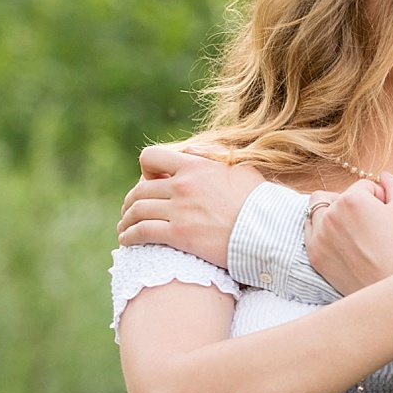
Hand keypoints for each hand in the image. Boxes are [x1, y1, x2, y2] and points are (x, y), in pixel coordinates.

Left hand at [117, 144, 265, 263]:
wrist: (267, 229)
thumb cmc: (257, 200)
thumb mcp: (237, 167)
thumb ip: (211, 156)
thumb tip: (190, 150)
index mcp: (194, 166)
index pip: (151, 156)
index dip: (146, 169)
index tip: (150, 182)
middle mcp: (182, 185)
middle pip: (140, 189)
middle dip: (131, 201)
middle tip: (130, 210)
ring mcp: (179, 210)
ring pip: (137, 211)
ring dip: (126, 220)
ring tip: (125, 228)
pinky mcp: (179, 235)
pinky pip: (142, 232)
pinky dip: (129, 237)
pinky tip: (127, 242)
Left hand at [305, 174, 392, 293]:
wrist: (389, 288)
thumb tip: (384, 176)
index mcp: (352, 199)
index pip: (363, 187)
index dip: (378, 198)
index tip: (385, 215)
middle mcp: (330, 214)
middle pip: (340, 196)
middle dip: (355, 204)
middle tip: (369, 223)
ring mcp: (318, 235)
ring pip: (318, 209)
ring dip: (333, 212)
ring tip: (351, 230)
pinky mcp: (314, 254)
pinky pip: (310, 231)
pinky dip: (321, 230)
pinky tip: (339, 240)